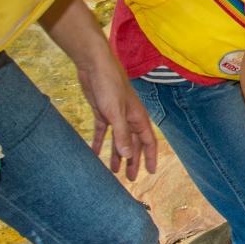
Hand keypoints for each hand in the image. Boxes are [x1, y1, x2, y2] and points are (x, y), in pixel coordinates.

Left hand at [77, 54, 157, 179]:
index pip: (148, 141)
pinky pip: (102, 132)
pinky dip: (99, 143)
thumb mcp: (115, 113)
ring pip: (119, 139)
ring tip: (114, 171)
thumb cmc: (109, 86)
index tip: (150, 172)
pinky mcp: (102, 112)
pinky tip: (94, 153)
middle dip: (133, 160)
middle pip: (134, 143)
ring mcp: (115, 115)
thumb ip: (122, 134)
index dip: (150, 157)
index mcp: (138, 118)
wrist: (94, 65)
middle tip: (130, 177)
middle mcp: (129, 118)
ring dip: (117, 154)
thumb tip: (128, 155)